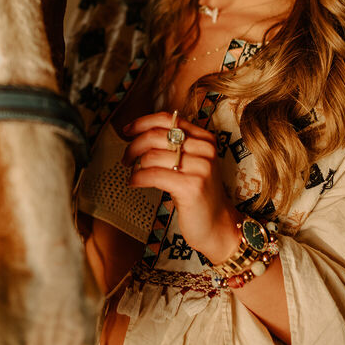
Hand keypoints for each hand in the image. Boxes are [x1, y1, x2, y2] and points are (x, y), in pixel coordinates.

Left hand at [122, 111, 241, 261]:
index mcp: (204, 139)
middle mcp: (204, 150)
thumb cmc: (199, 194)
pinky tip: (134, 183)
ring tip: (133, 174)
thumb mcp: (192, 163)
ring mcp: (200, 168)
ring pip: (151, 155)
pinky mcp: (191, 187)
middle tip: (126, 158)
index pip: (168, 119)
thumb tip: (140, 133)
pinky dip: (137, 178)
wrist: (218, 225)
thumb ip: (174, 146)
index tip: (127, 130)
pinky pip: (152, 175)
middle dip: (134, 146)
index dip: (142, 122)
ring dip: (135, 165)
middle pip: (156, 135)